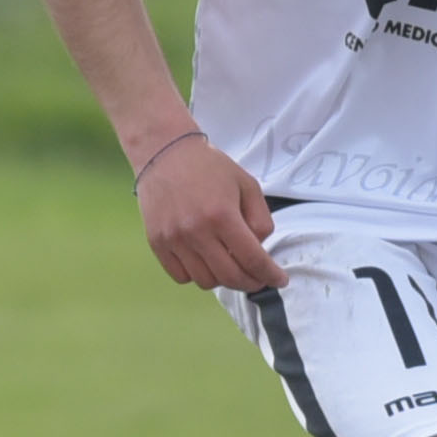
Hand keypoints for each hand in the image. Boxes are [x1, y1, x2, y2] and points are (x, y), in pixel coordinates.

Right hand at [134, 128, 280, 292]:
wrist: (164, 154)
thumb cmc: (210, 168)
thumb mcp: (248, 185)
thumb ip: (260, 220)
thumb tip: (258, 249)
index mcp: (222, 216)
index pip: (252, 260)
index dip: (270, 275)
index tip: (279, 280)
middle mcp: (196, 232)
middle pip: (230, 277)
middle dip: (251, 282)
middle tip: (258, 278)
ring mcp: (173, 240)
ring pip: (205, 281)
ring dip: (223, 280)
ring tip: (229, 264)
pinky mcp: (156, 243)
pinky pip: (180, 276)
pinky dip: (197, 275)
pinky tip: (205, 261)